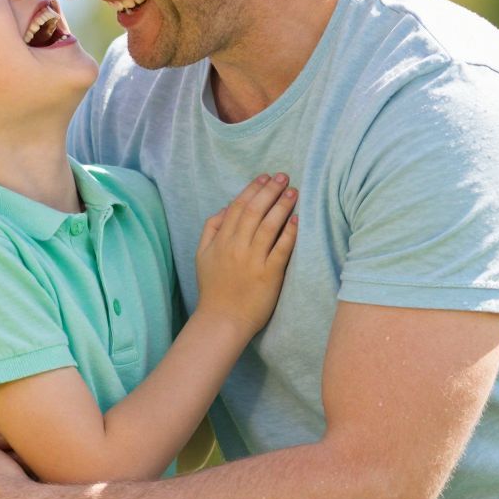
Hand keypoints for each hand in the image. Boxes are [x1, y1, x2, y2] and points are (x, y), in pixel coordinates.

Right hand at [194, 174, 298, 336]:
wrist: (222, 320)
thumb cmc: (213, 288)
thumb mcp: (201, 256)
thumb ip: (210, 230)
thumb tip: (224, 208)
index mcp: (220, 241)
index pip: (237, 207)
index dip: (252, 189)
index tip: (265, 177)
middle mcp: (236, 247)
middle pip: (254, 211)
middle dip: (270, 191)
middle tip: (284, 177)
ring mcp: (252, 261)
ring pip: (268, 226)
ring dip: (282, 206)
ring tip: (293, 192)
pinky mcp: (269, 275)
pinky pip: (281, 249)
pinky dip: (289, 233)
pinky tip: (296, 219)